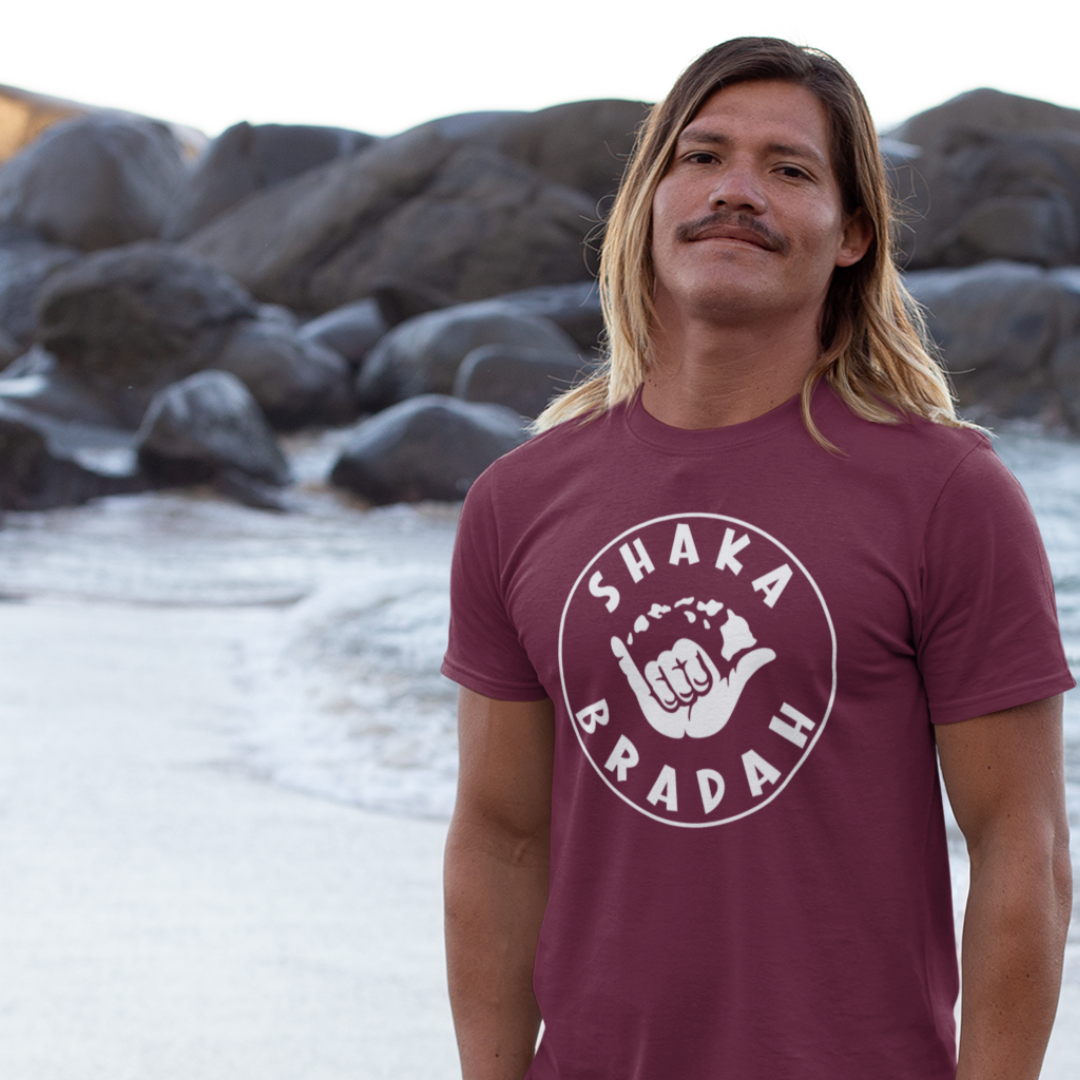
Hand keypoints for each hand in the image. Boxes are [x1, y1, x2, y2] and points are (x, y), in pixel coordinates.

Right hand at [610, 636, 774, 738]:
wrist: (696, 741)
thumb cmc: (714, 713)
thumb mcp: (730, 690)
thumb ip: (745, 667)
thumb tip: (772, 651)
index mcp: (691, 655)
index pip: (686, 649)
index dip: (696, 670)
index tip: (705, 687)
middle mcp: (671, 661)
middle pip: (668, 660)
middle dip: (682, 685)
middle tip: (691, 699)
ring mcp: (655, 675)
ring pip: (653, 672)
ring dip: (668, 695)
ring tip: (677, 706)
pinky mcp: (641, 690)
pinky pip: (629, 670)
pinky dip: (622, 656)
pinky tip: (616, 641)